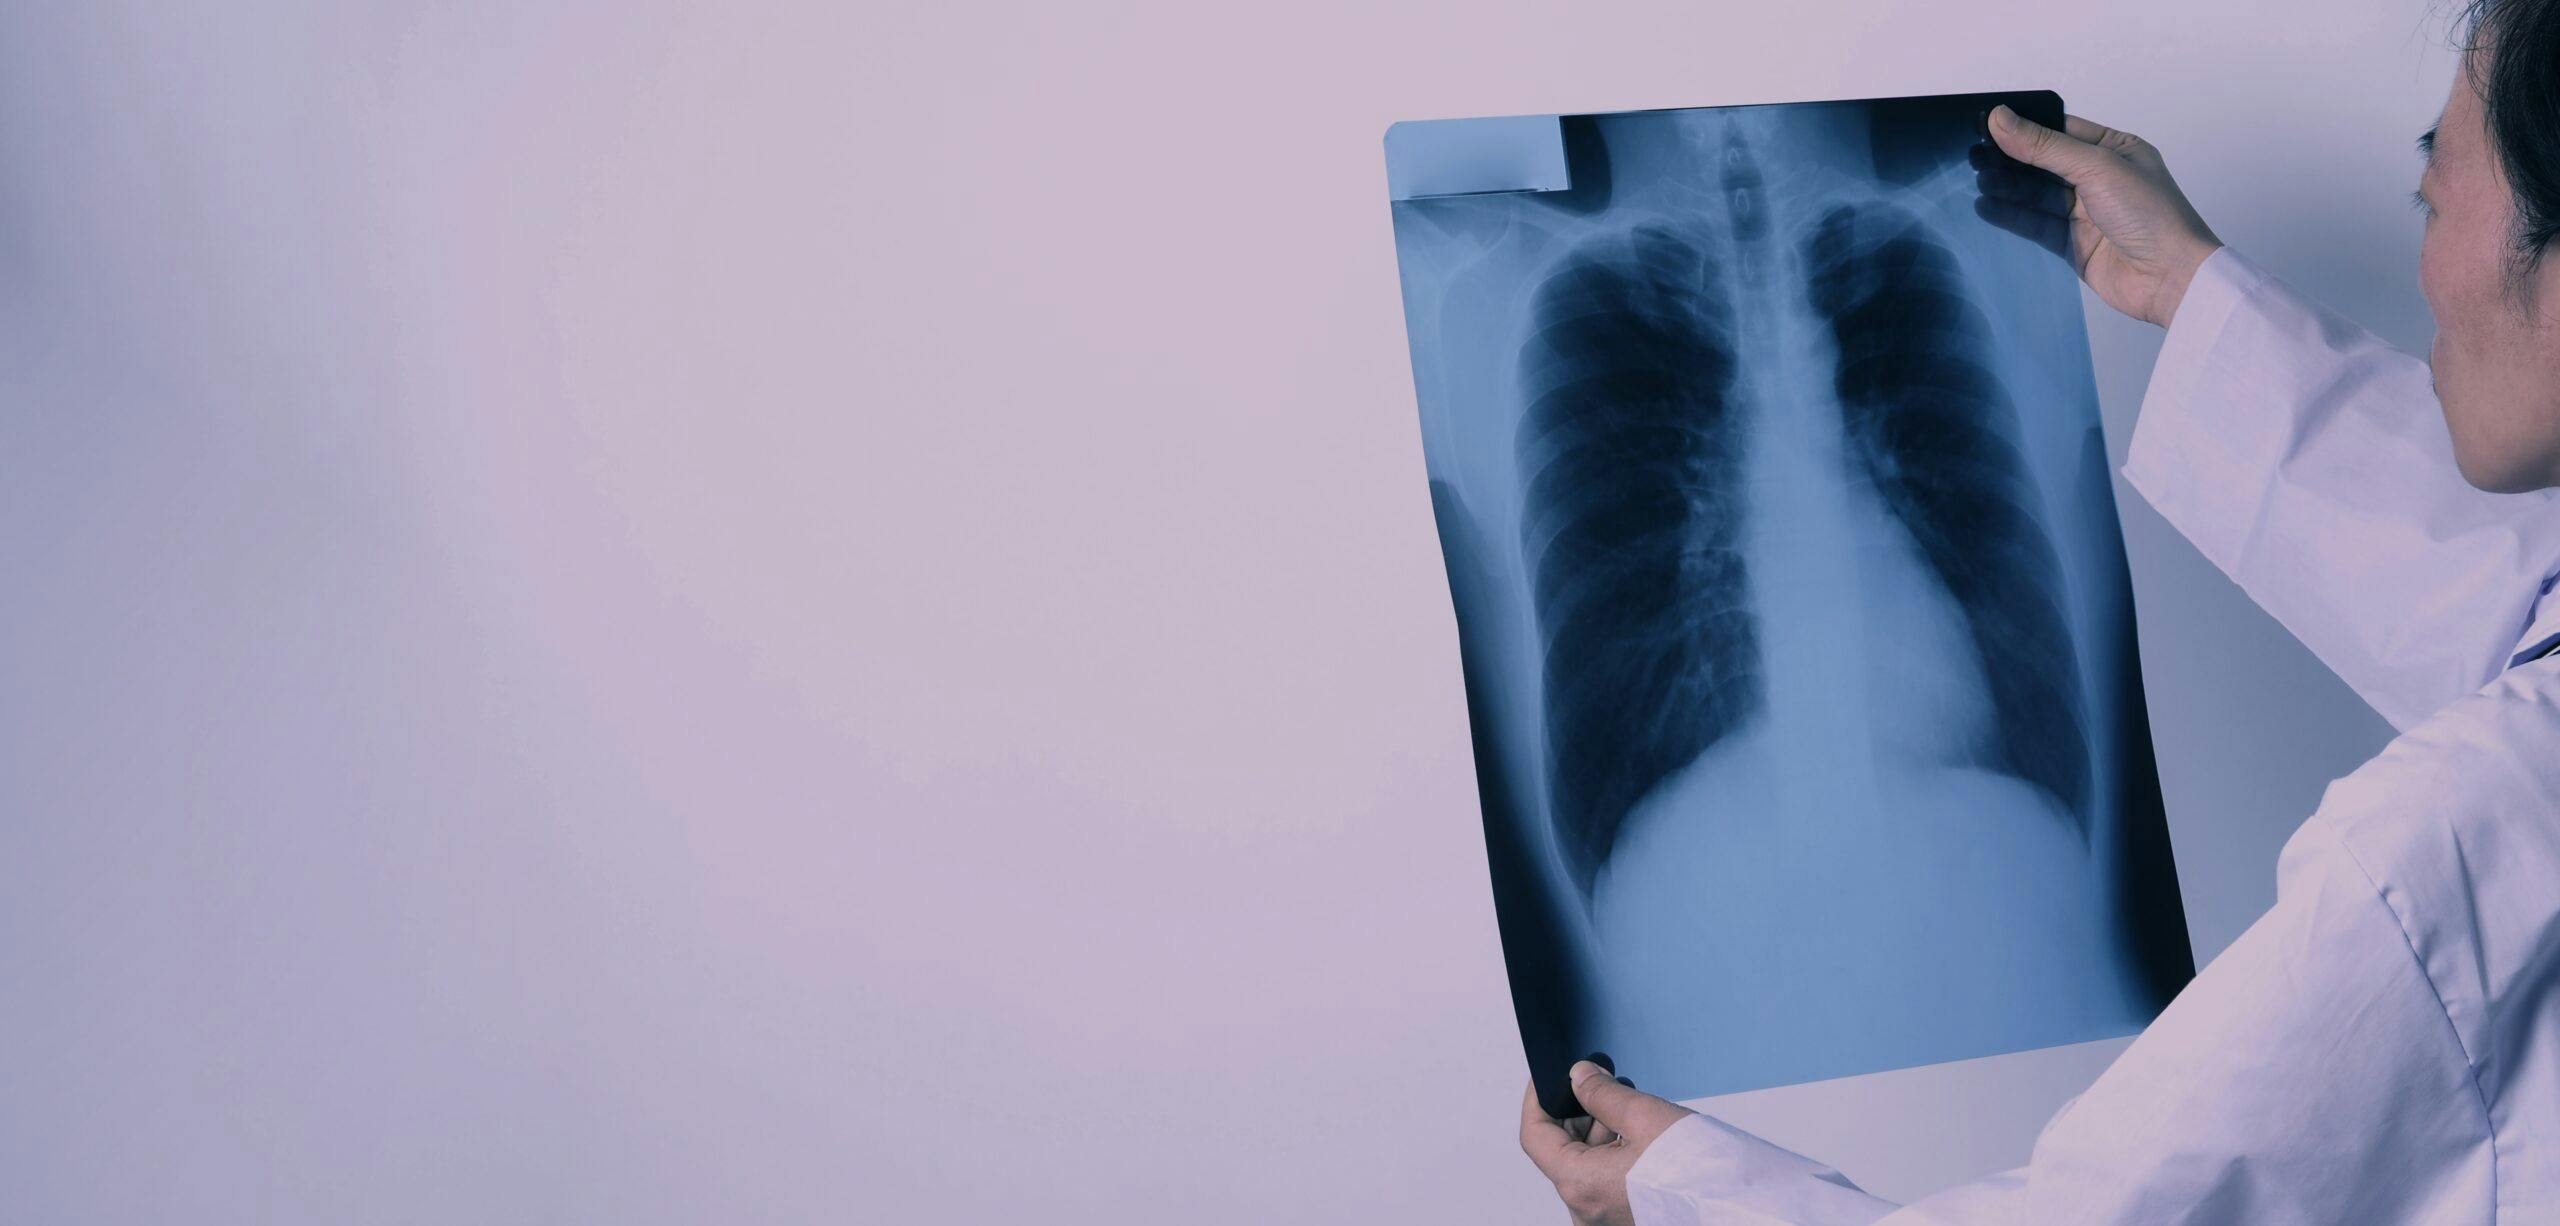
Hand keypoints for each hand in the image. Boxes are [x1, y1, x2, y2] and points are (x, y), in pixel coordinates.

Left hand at [1520, 1059, 1694, 1224]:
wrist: (1744, 1209)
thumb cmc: (1702, 1173)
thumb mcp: (1646, 1116)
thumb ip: (1602, 1093)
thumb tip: (1578, 1077)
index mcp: (1580, 1185)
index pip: (1535, 1136)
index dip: (1538, 1099)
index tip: (1549, 1075)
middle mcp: (1587, 1210)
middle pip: (1561, 1150)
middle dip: (1577, 1111)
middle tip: (1601, 1081)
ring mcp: (1606, 1218)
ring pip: (1585, 1165)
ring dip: (1600, 1131)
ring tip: (1631, 1105)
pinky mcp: (1627, 1218)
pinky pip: (1606, 1180)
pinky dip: (1614, 1152)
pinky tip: (1640, 1132)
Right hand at [1978, 105, 2222, 327]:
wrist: (2170, 278)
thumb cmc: (2152, 216)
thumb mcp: (2096, 168)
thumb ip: (2045, 146)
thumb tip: (2001, 119)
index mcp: (2115, 150)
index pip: (2061, 131)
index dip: (2026, 128)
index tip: (1989, 125)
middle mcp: (2100, 179)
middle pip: (2044, 164)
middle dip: (2011, 160)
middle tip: (1975, 156)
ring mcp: (2085, 213)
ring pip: (2036, 195)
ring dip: (2007, 188)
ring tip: (1978, 181)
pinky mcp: (2073, 244)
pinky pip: (2035, 225)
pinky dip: (2010, 216)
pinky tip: (1986, 207)